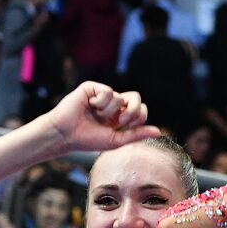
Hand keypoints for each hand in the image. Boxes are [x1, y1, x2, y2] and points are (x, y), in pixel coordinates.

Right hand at [41, 82, 158, 153]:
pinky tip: (90, 106)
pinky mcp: (92, 88)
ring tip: (96, 116)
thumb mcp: (117, 140)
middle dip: (132, 111)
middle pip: (135, 97)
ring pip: (120, 97)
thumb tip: (159, 131)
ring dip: (109, 112)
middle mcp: (113, 104)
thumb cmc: (89, 139)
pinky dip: (100, 103)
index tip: (126, 126)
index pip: (140, 109)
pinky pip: (107, 91)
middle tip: (120, 121)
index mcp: (120, 116)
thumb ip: (137, 134)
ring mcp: (102, 95)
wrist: (66, 135)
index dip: (138, 116)